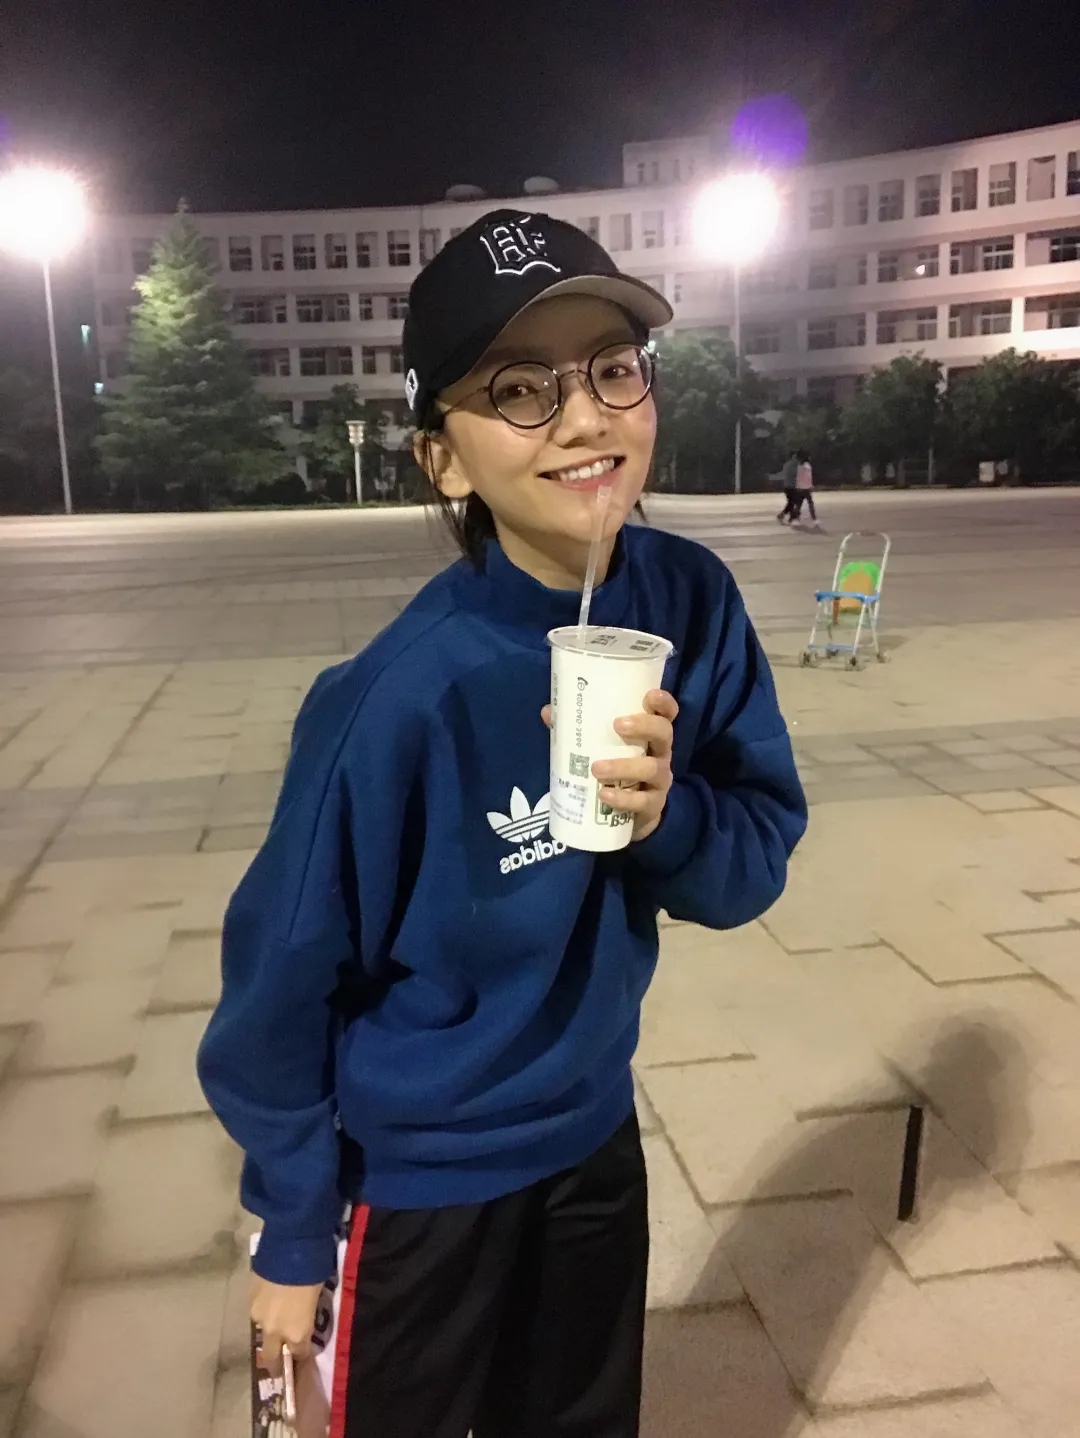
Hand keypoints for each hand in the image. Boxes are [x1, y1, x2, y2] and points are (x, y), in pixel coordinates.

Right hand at [252, 1275, 323, 1376]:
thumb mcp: (317, 1298)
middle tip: (279, 1363)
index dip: (302, 1355)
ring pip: (263, 1332)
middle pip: (272, 1358)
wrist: (290, 1249)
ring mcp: (259, 1317)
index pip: (300, 1355)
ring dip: (270, 1331)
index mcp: (297, 1333)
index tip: (304, 1354)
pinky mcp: (249, 1300)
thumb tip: (304, 1316)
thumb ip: (308, 1315)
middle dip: (276, 1363)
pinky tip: (270, 1300)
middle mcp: (275, 1331)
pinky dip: (264, 1310)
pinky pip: (258, 1312)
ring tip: (276, 1320)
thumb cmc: (314, 1272)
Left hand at [541, 689, 678, 842]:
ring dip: (624, 767)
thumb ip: (578, 730)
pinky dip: (623, 798)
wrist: (632, 815)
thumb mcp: (602, 748)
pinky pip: (642, 801)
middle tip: (617, 725)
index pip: (667, 713)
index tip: (650, 695)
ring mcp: (659, 780)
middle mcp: (660, 753)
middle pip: (664, 733)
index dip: (663, 702)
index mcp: (650, 734)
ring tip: (597, 768)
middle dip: (644, 726)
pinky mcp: (653, 805)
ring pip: (652, 768)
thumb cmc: (617, 770)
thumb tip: (548, 712)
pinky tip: (604, 796)